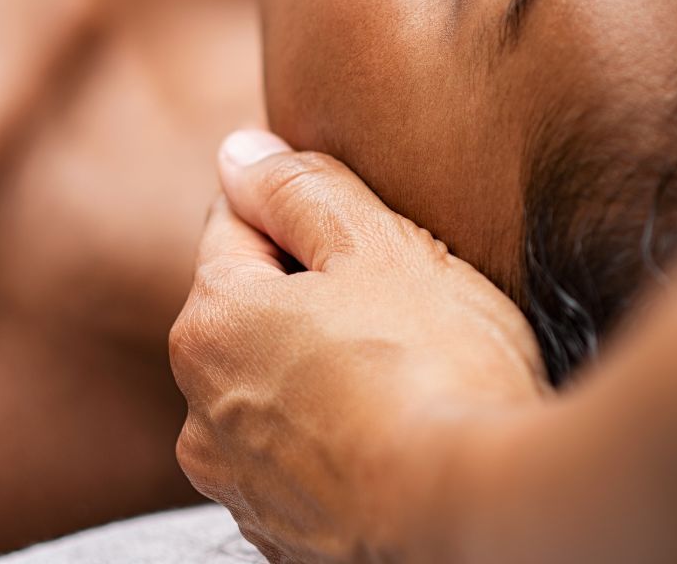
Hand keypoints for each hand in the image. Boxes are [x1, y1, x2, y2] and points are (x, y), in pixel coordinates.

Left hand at [170, 130, 546, 563]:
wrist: (474, 510)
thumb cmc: (432, 363)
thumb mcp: (375, 245)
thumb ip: (300, 189)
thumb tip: (240, 151)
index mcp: (214, 322)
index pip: (235, 222)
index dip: (297, 205)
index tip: (355, 217)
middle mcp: (202, 408)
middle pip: (253, 303)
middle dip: (311, 283)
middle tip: (397, 288)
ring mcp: (239, 479)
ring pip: (276, 377)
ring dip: (321, 356)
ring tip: (405, 359)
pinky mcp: (281, 528)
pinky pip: (300, 443)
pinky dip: (335, 421)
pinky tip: (397, 417)